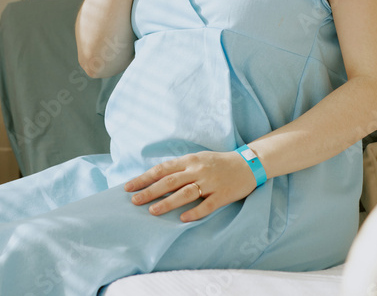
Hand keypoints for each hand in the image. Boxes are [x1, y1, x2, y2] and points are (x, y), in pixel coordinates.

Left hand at [124, 149, 257, 222]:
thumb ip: (179, 167)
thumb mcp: (197, 158)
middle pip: (170, 181)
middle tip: (134, 201)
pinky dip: (195, 212)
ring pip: (186, 193)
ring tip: (153, 211)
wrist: (248, 164)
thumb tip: (155, 178)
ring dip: (168, 202)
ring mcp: (210, 183)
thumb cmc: (217, 163)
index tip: (128, 187)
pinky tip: (183, 218)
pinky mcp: (223, 195)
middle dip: (150, 191)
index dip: (144, 178)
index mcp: (189, 160)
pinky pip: (207, 205)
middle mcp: (198, 170)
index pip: (162, 169)